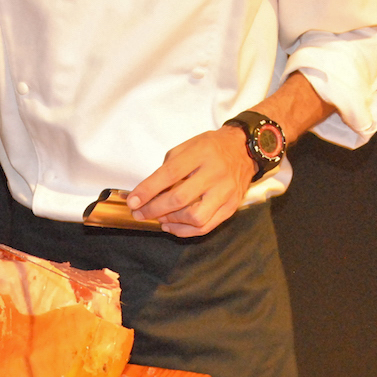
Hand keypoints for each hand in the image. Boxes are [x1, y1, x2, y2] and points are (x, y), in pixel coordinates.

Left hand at [125, 126, 255, 237]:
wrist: (244, 150)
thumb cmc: (210, 148)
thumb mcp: (187, 147)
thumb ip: (167, 168)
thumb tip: (147, 192)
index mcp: (201, 153)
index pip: (170, 174)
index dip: (148, 190)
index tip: (132, 201)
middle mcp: (215, 173)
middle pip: (180, 198)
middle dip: (154, 209)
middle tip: (140, 213)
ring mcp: (226, 192)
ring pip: (194, 217)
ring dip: (170, 221)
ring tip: (158, 217)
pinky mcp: (231, 207)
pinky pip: (205, 227)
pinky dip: (184, 230)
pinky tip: (171, 225)